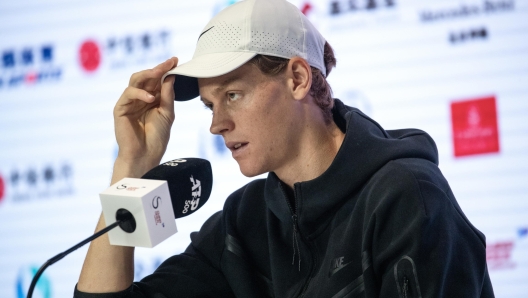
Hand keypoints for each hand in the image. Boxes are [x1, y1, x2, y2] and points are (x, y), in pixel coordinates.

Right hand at [113, 57, 177, 173]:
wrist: (146, 155)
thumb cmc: (157, 137)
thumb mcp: (167, 113)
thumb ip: (167, 95)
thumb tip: (170, 76)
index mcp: (151, 98)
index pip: (157, 79)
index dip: (165, 69)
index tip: (176, 60)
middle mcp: (139, 98)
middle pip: (145, 76)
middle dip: (158, 68)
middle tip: (169, 62)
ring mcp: (129, 102)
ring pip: (135, 80)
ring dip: (149, 75)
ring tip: (160, 72)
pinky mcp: (120, 109)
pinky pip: (128, 94)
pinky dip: (140, 94)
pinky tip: (151, 98)